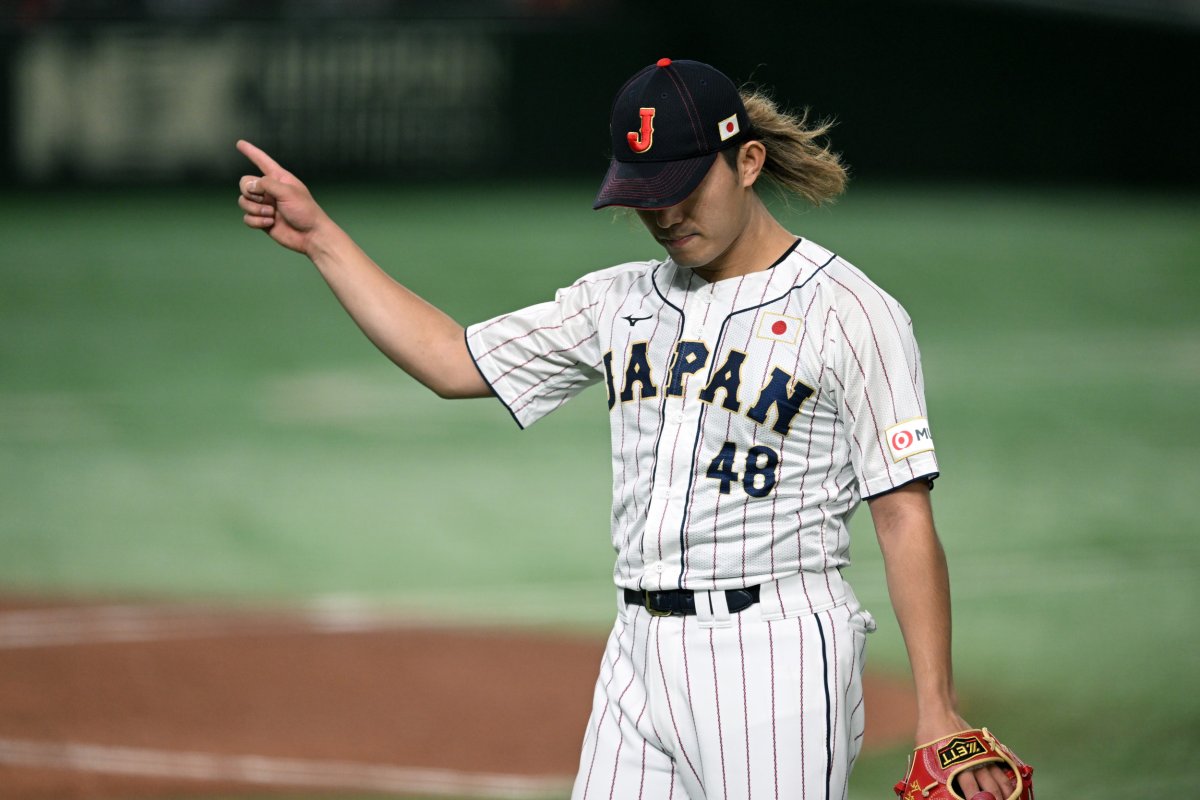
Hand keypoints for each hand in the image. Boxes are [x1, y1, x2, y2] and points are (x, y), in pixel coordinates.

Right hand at [236, 140, 326, 254]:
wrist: (310, 235)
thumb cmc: (305, 211)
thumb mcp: (287, 192)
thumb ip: (266, 184)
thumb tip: (250, 186)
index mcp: (279, 178)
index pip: (262, 161)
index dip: (251, 152)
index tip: (240, 143)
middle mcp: (270, 190)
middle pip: (245, 183)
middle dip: (250, 192)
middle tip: (263, 199)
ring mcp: (265, 205)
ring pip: (243, 201)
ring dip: (255, 209)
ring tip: (272, 214)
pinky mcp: (262, 220)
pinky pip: (246, 218)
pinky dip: (256, 221)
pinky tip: (270, 223)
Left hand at [917, 712, 1016, 798]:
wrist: (940, 712)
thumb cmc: (930, 735)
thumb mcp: (923, 756)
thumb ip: (928, 774)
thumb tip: (924, 791)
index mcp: (956, 767)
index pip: (970, 791)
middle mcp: (972, 763)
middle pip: (990, 789)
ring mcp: (981, 756)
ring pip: (999, 780)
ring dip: (1005, 794)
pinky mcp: (987, 749)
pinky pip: (1001, 767)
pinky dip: (1007, 780)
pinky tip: (1012, 788)